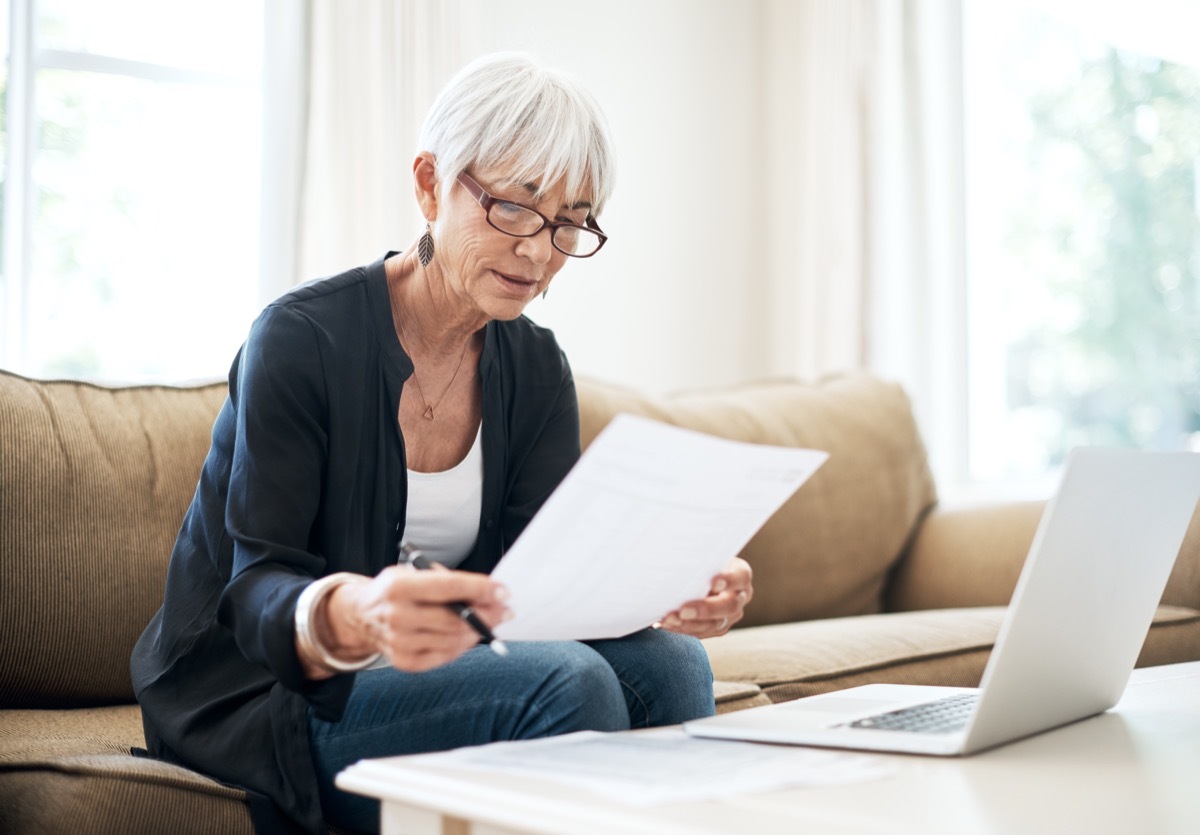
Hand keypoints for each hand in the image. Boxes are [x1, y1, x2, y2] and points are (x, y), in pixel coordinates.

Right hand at [320, 565, 510, 673]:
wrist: (361, 616)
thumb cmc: (396, 591)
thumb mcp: (414, 573)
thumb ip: (448, 581)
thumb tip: (488, 593)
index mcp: (399, 586)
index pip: (449, 587)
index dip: (480, 589)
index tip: (503, 591)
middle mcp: (397, 616)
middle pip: (455, 619)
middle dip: (487, 614)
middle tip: (505, 610)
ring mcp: (400, 642)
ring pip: (454, 639)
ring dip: (478, 631)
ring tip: (491, 622)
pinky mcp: (405, 662)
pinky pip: (445, 655)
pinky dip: (462, 645)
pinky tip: (469, 636)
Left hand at [659, 557, 752, 638]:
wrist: (698, 574)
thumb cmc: (699, 559)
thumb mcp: (702, 554)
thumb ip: (696, 557)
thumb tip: (672, 556)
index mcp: (740, 574)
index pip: (740, 577)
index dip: (729, 580)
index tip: (713, 582)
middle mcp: (740, 596)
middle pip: (729, 606)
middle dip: (705, 609)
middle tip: (683, 610)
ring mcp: (730, 615)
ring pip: (715, 624)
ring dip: (690, 623)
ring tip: (669, 619)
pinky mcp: (717, 628)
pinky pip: (702, 632)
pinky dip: (683, 629)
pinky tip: (667, 624)